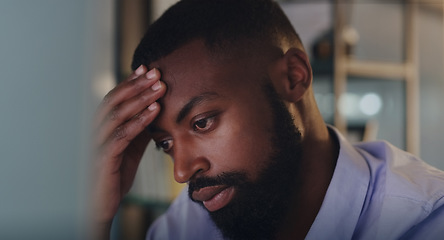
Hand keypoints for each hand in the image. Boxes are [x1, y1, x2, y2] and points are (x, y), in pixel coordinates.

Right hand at [92, 66, 165, 237]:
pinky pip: (122, 135)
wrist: (103, 203)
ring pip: (117, 114)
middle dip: (136, 85)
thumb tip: (156, 109)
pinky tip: (155, 111)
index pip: (115, 98)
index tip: (147, 68)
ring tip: (160, 88)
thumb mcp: (131, 147)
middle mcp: (95, 130)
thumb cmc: (115, 174)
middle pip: (114, 100)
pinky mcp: (103, 158)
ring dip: (140, 99)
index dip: (130, 82)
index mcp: (101, 126)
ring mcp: (97, 143)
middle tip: (157, 73)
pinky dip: (139, 121)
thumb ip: (139, 129)